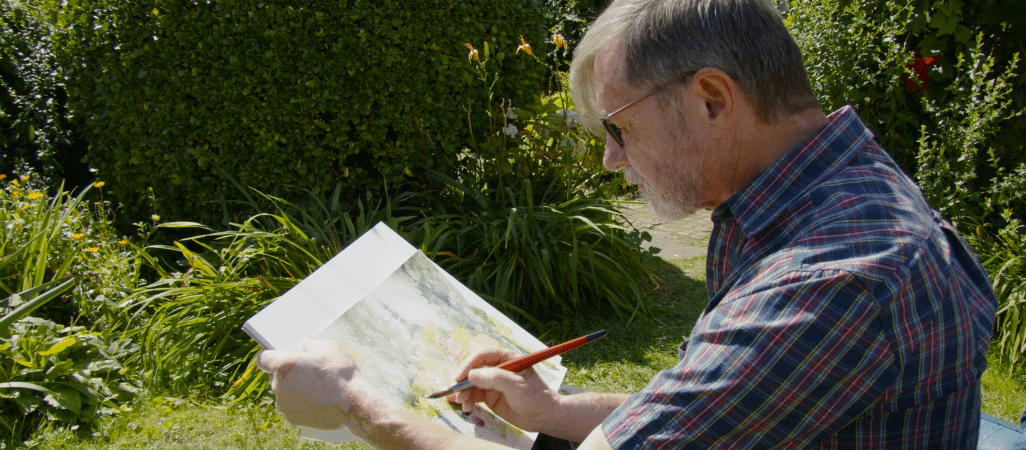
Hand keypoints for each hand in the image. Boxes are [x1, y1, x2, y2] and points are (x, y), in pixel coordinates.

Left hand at [256, 337, 371, 429]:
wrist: (352, 404)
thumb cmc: (340, 372)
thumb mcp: (328, 347)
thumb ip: (310, 344)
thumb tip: (304, 345)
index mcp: (283, 365)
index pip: (263, 358)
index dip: (271, 355)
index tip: (281, 355)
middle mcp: (277, 385)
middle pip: (274, 376)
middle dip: (287, 372)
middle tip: (308, 371)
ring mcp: (283, 404)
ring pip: (283, 392)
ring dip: (293, 388)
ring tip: (316, 387)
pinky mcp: (291, 418)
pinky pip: (291, 406)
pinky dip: (300, 403)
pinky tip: (318, 400)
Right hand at [448, 347, 561, 432]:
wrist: (543, 417)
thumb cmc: (535, 397)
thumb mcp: (517, 386)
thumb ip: (495, 378)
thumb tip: (471, 375)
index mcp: (506, 358)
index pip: (482, 355)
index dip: (469, 364)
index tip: (459, 377)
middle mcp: (497, 368)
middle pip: (473, 369)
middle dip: (463, 381)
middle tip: (458, 393)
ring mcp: (493, 382)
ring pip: (471, 383)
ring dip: (464, 392)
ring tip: (464, 404)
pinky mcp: (490, 395)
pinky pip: (473, 394)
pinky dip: (467, 399)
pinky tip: (466, 407)